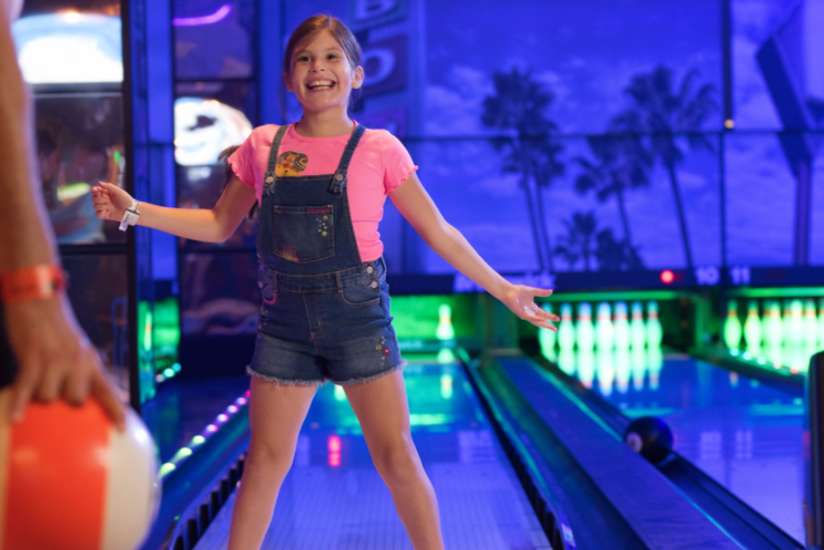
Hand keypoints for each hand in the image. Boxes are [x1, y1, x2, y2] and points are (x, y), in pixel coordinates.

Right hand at [4, 297, 125, 429]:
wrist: (39, 303)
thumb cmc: (58, 332)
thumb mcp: (79, 351)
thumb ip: (83, 374)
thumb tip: (81, 400)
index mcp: (91, 362)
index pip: (108, 390)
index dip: (116, 410)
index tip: (122, 429)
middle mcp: (77, 362)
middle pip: (77, 400)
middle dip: (67, 403)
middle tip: (59, 393)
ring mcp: (55, 360)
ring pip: (49, 397)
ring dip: (40, 398)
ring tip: (36, 384)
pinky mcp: (33, 358)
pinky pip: (26, 388)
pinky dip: (20, 404)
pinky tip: (15, 418)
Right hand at [92, 181, 132, 221]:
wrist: (131, 210)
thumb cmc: (126, 199)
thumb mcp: (117, 191)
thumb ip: (109, 186)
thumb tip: (99, 183)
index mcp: (106, 194)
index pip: (95, 191)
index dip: (94, 190)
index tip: (96, 189)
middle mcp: (104, 201)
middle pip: (94, 199)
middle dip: (100, 198)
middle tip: (107, 199)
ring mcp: (104, 208)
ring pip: (95, 206)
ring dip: (103, 205)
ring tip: (110, 206)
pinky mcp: (105, 215)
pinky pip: (98, 214)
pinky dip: (101, 213)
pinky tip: (108, 211)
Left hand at [497, 284, 559, 329]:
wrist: (508, 291)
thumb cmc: (518, 291)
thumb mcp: (533, 291)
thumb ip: (542, 292)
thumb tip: (552, 291)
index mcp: (532, 308)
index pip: (543, 314)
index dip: (550, 317)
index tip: (558, 319)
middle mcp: (529, 312)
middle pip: (540, 321)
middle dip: (547, 325)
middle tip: (555, 329)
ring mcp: (524, 314)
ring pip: (535, 321)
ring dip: (543, 323)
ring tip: (550, 326)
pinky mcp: (520, 313)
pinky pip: (529, 317)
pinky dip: (535, 318)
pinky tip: (541, 319)